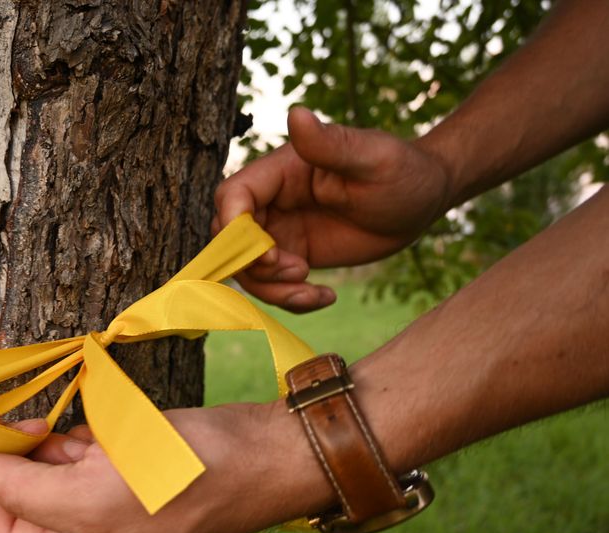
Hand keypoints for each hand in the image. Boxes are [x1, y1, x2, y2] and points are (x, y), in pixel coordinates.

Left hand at [0, 403, 333, 532]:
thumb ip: (21, 491)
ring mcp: (92, 498)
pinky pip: (70, 446)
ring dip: (43, 437)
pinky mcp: (112, 467)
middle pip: (3, 489)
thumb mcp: (91, 498)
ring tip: (77, 432)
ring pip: (35, 462)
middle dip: (8, 449)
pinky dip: (74, 431)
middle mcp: (69, 532)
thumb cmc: (179, 485)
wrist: (254, 458)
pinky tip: (103, 432)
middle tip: (29, 418)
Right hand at [213, 107, 452, 311]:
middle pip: (229, 239)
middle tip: (298, 272)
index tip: (270, 254)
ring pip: (247, 269)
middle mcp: (272, 201)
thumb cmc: (402, 170)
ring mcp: (281, 231)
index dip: (235, 230)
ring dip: (272, 289)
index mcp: (280, 171)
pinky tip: (326, 296)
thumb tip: (296, 113)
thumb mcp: (372, 157)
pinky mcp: (295, 255)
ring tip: (312, 290)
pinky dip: (291, 300)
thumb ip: (330, 143)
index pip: (231, 197)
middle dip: (252, 266)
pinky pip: (274, 285)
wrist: (423, 200)